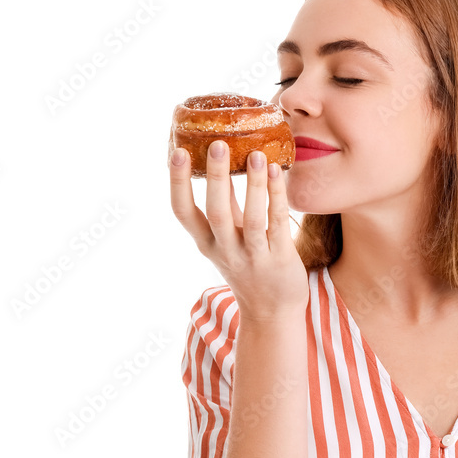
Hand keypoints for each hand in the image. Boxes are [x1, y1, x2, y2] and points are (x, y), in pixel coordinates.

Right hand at [169, 141, 308, 321]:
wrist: (273, 313)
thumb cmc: (250, 267)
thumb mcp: (229, 240)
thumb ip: (226, 207)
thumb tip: (220, 164)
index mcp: (206, 243)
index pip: (182, 212)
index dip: (178, 183)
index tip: (177, 153)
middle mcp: (226, 251)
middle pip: (216, 211)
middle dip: (217, 177)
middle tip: (218, 144)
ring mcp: (253, 257)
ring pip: (251, 219)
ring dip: (254, 185)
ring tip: (257, 155)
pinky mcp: (280, 259)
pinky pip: (278, 224)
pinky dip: (277, 197)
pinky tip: (278, 173)